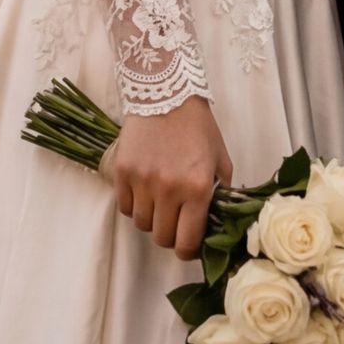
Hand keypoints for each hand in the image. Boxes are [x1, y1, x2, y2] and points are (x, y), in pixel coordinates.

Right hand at [108, 96, 231, 258]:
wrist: (166, 93)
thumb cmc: (198, 128)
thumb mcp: (220, 160)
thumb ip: (220, 195)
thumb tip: (216, 225)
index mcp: (197, 189)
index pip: (187, 242)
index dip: (188, 251)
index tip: (189, 245)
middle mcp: (168, 189)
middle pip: (162, 238)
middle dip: (170, 235)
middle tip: (176, 221)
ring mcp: (142, 180)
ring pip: (141, 224)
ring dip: (152, 219)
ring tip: (160, 201)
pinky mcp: (123, 171)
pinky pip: (125, 206)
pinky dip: (134, 205)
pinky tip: (145, 190)